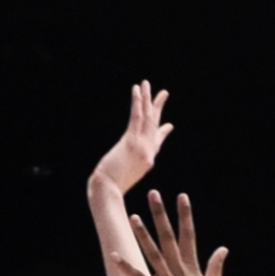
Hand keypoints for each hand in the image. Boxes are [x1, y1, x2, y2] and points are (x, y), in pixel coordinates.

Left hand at [91, 80, 171, 196]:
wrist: (106, 192)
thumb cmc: (109, 190)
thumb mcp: (121, 179)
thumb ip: (125, 170)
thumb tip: (125, 168)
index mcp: (147, 161)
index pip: (156, 142)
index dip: (162, 132)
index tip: (168, 125)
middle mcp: (148, 152)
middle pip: (155, 125)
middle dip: (158, 107)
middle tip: (163, 92)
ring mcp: (141, 147)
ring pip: (147, 117)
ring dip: (147, 98)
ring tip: (146, 83)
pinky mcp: (131, 142)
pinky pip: (136, 117)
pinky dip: (137, 103)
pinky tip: (137, 91)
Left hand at [123, 192, 227, 275]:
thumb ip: (216, 266)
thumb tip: (223, 249)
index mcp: (192, 267)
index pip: (188, 234)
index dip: (185, 214)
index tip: (182, 196)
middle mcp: (179, 270)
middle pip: (168, 237)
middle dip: (161, 215)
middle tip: (154, 194)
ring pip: (152, 253)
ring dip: (142, 234)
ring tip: (133, 216)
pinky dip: (125, 267)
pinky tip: (114, 256)